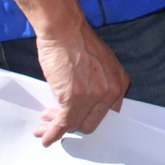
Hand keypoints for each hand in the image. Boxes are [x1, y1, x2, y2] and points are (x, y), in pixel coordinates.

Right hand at [33, 18, 129, 142]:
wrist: (64, 28)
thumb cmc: (77, 39)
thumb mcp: (101, 62)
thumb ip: (99, 82)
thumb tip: (87, 101)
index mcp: (120, 82)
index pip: (109, 113)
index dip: (90, 118)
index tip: (79, 122)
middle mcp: (111, 91)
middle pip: (93, 122)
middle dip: (74, 125)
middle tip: (58, 121)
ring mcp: (93, 96)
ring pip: (76, 124)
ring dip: (58, 127)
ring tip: (45, 125)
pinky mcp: (73, 98)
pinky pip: (63, 123)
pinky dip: (53, 133)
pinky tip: (45, 136)